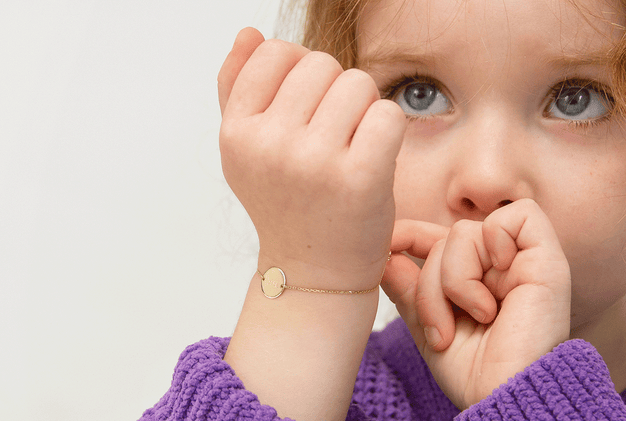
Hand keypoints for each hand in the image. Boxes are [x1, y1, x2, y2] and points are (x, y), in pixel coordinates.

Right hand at [218, 29, 406, 283]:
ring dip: (365, 109)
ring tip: (352, 147)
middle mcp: (269, 144)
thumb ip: (238, 89)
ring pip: (359, 84)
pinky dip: (388, 131)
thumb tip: (249, 32)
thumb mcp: (248, 151)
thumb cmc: (287, 205)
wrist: (315, 273)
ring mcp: (314, 161)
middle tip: (333, 136)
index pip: (275, 52)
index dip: (301, 73)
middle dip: (335, 91)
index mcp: (236, 132)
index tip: (306, 111)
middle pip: (322, 64)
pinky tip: (375, 158)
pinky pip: (387, 114)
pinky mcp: (360, 178)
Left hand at [383, 200, 571, 409]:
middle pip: (446, 238)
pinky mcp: (547, 259)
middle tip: (441, 330)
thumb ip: (411, 290)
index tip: (389, 247)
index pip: (439, 238)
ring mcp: (523, 261)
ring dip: (456, 278)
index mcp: (476, 280)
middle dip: (431, 285)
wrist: (505, 399)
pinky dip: (496, 240)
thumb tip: (386, 254)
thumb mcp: (431, 330)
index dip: (411, 235)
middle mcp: (500, 267)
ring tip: (477, 316)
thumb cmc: (476, 375)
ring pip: (467, 231)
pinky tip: (499, 277)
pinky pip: (521, 213)